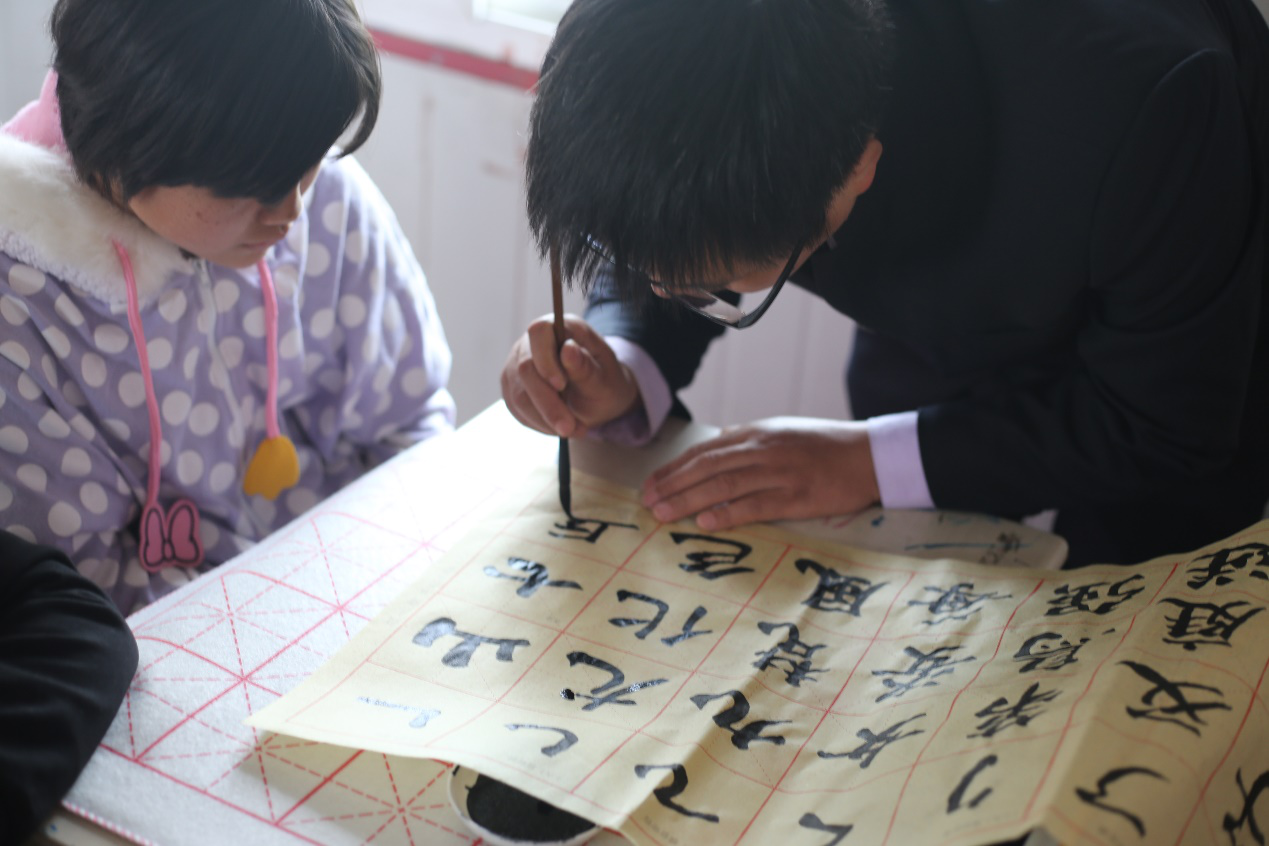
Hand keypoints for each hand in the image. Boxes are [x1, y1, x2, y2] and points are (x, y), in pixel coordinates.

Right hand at [501, 314, 641, 437]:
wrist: (598, 400)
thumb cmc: (605, 384)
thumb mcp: (605, 380)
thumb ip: (586, 367)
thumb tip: (568, 349)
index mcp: (562, 328)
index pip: (539, 332)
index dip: (545, 359)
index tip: (561, 386)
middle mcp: (533, 342)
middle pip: (525, 368)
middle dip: (547, 403)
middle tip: (570, 428)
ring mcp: (517, 364)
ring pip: (517, 393)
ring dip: (544, 418)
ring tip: (571, 429)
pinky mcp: (512, 386)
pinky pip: (516, 407)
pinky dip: (537, 423)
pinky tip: (556, 426)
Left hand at [640, 417, 880, 529]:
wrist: (868, 455)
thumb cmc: (823, 446)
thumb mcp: (781, 432)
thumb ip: (747, 440)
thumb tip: (714, 446)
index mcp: (756, 433)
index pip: (704, 450)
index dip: (674, 468)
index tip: (651, 483)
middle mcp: (762, 450)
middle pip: (707, 466)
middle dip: (672, 484)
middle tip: (646, 501)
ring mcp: (779, 473)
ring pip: (724, 485)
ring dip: (688, 499)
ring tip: (663, 513)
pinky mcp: (796, 496)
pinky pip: (755, 505)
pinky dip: (727, 513)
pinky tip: (704, 522)